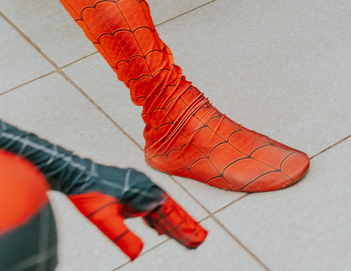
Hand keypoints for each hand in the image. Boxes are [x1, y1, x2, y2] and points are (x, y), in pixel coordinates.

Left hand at [67, 168, 205, 259]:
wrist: (74, 173)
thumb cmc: (87, 192)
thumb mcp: (104, 220)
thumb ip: (123, 237)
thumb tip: (137, 254)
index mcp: (145, 192)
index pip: (170, 214)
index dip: (183, 228)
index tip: (196, 240)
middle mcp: (146, 187)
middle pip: (171, 210)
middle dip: (185, 226)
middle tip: (199, 239)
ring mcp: (139, 187)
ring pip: (161, 208)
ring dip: (172, 222)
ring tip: (184, 236)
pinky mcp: (131, 190)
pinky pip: (149, 206)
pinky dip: (157, 218)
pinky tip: (157, 228)